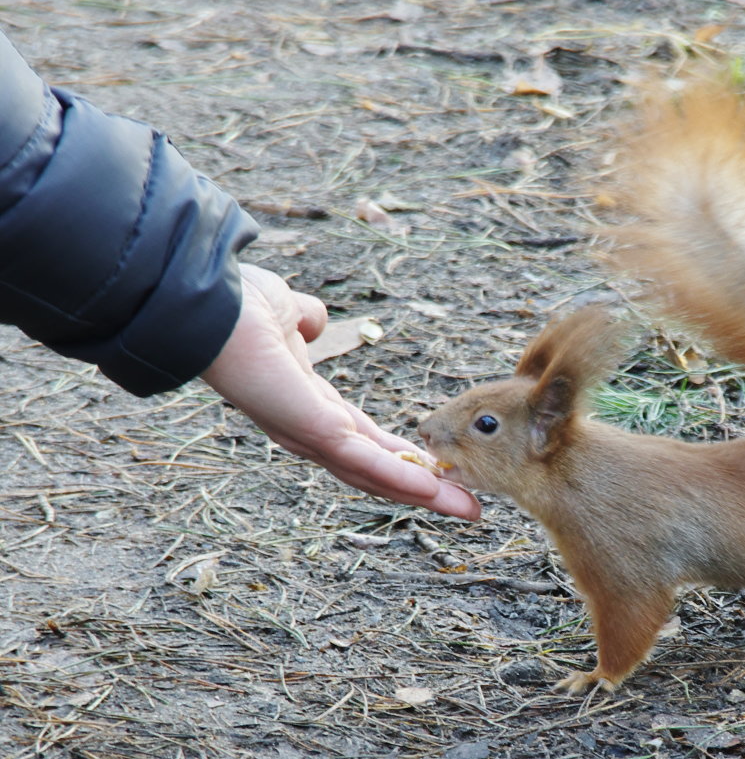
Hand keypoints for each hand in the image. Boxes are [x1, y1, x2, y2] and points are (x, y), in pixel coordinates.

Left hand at [201, 264, 480, 519]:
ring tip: (467, 509)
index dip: (403, 456)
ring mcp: (308, 433)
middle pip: (376, 470)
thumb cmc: (237, 304)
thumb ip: (304, 318)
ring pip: (374, 474)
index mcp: (308, 404)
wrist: (208, 302)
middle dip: (424, 490)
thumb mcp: (285, 310)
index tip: (441, 467)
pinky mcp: (311, 429)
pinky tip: (434, 487)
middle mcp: (309, 428)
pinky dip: (398, 476)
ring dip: (422, 494)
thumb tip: (313, 318)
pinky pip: (361, 458)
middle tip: (469, 507)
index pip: (364, 440)